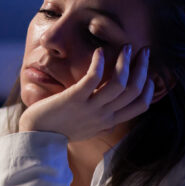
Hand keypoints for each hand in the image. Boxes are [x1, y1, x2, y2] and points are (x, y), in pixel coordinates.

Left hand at [18, 44, 153, 140]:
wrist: (36, 138)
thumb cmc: (61, 131)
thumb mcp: (89, 130)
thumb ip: (102, 124)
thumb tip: (113, 122)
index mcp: (109, 121)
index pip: (140, 106)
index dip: (148, 88)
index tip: (148, 73)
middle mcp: (103, 115)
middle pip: (133, 90)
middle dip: (142, 68)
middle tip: (143, 51)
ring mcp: (90, 107)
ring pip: (119, 83)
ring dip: (125, 62)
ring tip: (126, 48)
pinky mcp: (74, 98)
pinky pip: (93, 78)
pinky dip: (99, 63)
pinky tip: (99, 52)